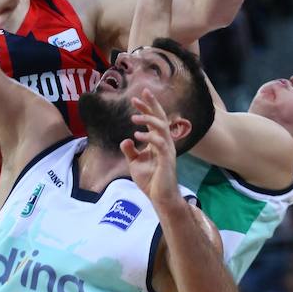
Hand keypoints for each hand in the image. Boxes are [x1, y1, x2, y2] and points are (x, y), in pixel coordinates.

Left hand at [120, 89, 181, 208]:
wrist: (160, 198)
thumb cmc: (150, 181)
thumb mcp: (135, 163)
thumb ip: (130, 150)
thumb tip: (126, 139)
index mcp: (158, 141)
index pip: (154, 120)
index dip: (147, 108)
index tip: (136, 97)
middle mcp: (164, 142)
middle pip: (160, 118)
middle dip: (151, 105)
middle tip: (141, 94)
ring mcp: (167, 150)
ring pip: (161, 127)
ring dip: (148, 120)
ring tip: (133, 118)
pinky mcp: (166, 159)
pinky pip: (159, 143)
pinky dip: (148, 137)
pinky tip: (137, 135)